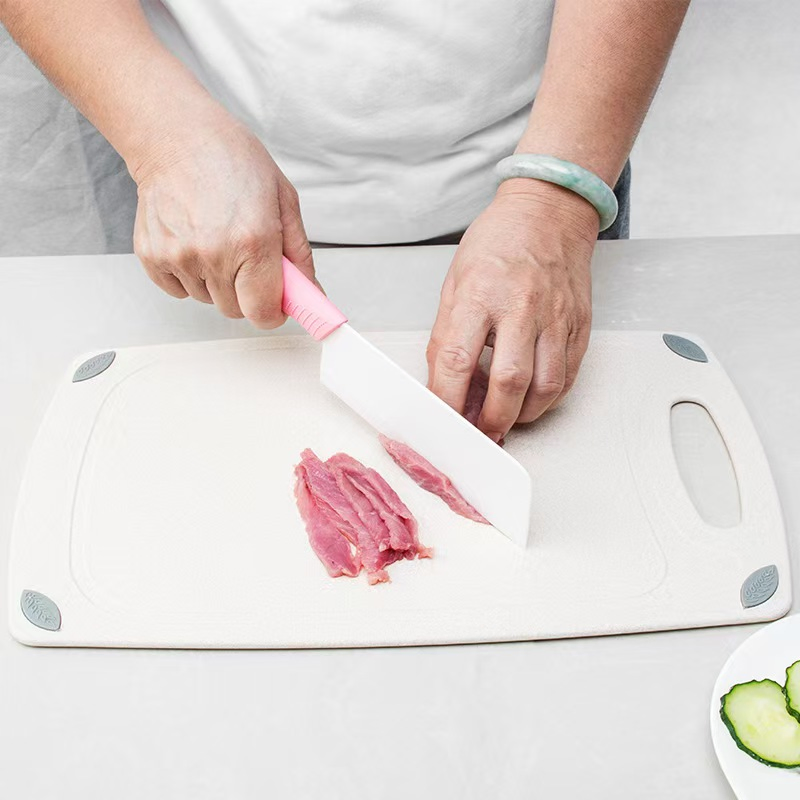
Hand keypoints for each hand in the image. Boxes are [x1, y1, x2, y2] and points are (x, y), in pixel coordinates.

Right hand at [131, 113, 313, 326]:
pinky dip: (189, 275)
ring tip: (217, 238)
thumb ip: (299, 254)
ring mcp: (180, 257)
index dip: (273, 312)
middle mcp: (214, 253)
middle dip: (247, 291)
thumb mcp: (284, 199)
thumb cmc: (230, 158)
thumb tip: (308, 292)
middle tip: (245, 256)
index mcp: (253, 241)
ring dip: (217, 281)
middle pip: (236, 310)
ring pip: (208, 300)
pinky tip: (194, 241)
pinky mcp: (153, 257)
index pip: (263, 313)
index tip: (275, 302)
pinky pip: (179, 290)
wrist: (176, 135)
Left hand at [426, 179, 598, 441]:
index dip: (448, 400)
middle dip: (492, 419)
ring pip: (545, 386)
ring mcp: (555, 316)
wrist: (548, 212)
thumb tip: (445, 384)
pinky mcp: (579, 324)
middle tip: (481, 431)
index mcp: (479, 294)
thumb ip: (448, 335)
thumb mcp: (454, 282)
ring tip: (507, 417)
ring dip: (523, 415)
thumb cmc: (498, 243)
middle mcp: (520, 306)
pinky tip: (532, 399)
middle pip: (509, 381)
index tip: (444, 421)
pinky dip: (549, 398)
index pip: (457, 360)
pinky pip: (568, 375)